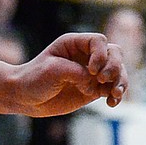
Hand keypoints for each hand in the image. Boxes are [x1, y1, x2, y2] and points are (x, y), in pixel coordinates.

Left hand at [9, 33, 127, 116]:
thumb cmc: (34, 78)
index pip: (99, 41)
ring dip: (121, 82)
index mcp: (76, 44)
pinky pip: (112, 89)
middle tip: (102, 79)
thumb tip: (95, 84)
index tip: (92, 70)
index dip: (101, 54)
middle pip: (114, 54)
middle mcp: (87, 56)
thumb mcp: (54, 70)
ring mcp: (92, 73)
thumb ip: (78, 73)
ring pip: (118, 71)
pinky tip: (112, 103)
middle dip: (114, 66)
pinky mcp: (93, 89)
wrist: (24, 98)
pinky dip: (116, 95)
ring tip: (115, 94)